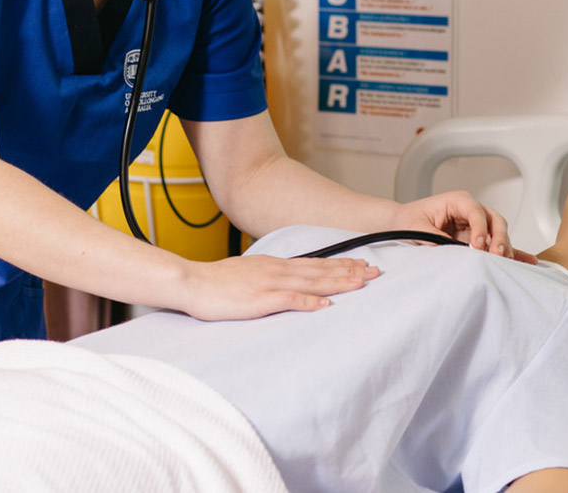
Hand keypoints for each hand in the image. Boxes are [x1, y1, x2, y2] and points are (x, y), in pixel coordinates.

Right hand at [178, 254, 379, 320]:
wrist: (191, 282)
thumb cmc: (217, 283)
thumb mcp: (249, 274)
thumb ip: (271, 278)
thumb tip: (289, 283)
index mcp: (275, 264)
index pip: (315, 263)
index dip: (340, 264)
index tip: (362, 265)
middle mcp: (277, 270)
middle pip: (320, 270)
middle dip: (349, 272)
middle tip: (375, 272)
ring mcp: (269, 283)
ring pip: (312, 281)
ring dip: (338, 283)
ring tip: (361, 284)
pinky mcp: (260, 299)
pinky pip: (290, 300)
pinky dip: (310, 301)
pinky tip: (326, 304)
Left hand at [396, 191, 534, 262]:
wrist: (401, 223)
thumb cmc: (408, 220)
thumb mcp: (416, 228)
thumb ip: (435, 238)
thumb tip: (453, 251)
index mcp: (457, 200)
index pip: (475, 211)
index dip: (480, 228)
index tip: (477, 246)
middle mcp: (471, 210)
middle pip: (495, 220)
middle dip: (499, 238)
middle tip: (495, 255)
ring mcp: (477, 224)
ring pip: (500, 233)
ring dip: (505, 247)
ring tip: (506, 263)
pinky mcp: (478, 238)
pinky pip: (498, 244)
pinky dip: (512, 252)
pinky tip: (527, 260)